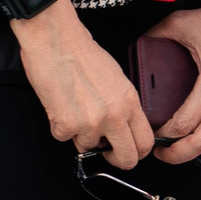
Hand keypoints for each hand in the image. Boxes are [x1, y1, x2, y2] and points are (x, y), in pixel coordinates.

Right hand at [14, 0, 155, 168]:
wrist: (55, 40)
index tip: (128, 151)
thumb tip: (120, 127)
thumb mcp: (116, 78)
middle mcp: (114, 116)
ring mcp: (90, 124)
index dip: (137, 152)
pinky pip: (64, 138)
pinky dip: (60, 125)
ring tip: (74, 107)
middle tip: (105, 150)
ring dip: (80, 133)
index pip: (145, 142)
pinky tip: (60, 104)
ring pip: (88, 147)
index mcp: (129, 101)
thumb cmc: (81, 52)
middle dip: (115, 158)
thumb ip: (122, 105)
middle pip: (126, 159)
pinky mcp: (65, 126)